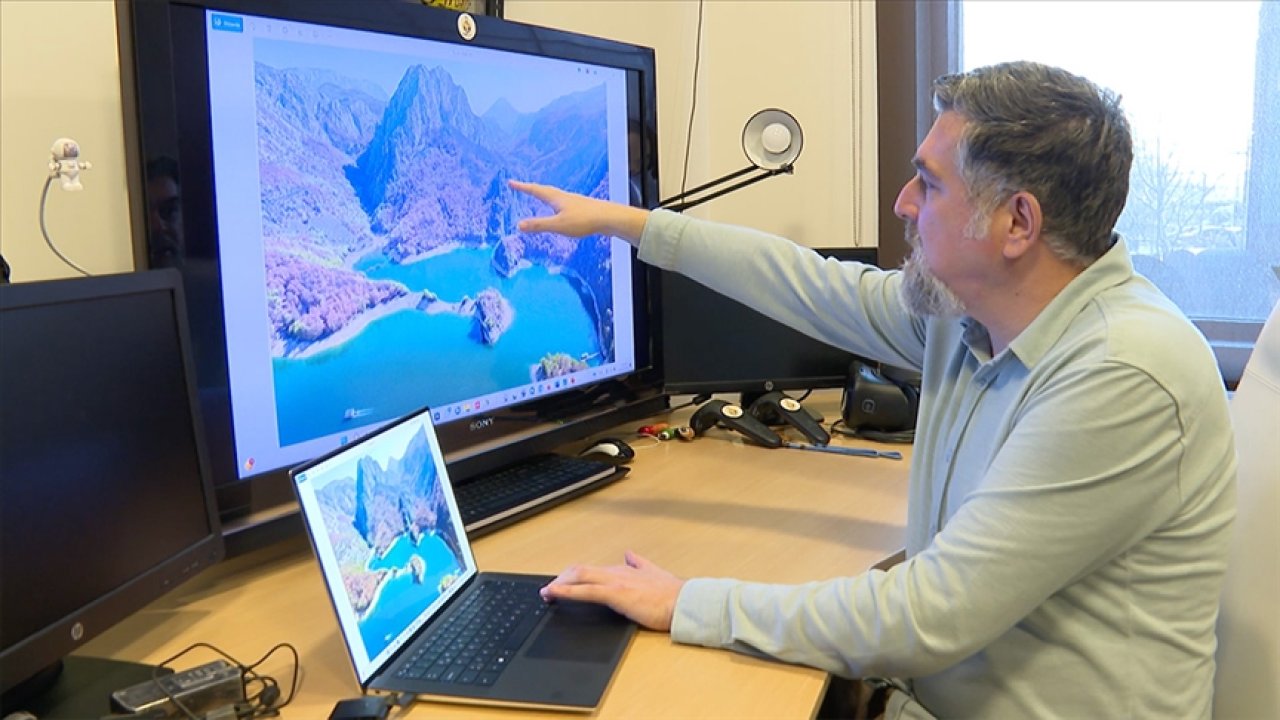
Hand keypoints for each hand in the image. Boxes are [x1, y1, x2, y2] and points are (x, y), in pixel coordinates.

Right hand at [508, 179, 648, 245]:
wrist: (609, 218)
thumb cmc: (584, 220)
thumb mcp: (558, 225)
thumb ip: (539, 225)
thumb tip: (519, 225)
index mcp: (556, 198)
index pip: (535, 190)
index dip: (522, 187)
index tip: (511, 182)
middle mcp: (564, 197)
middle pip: (544, 190)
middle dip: (531, 189)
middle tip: (522, 187)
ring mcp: (573, 202)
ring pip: (555, 196)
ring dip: (544, 194)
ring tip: (540, 195)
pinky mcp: (581, 209)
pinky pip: (563, 204)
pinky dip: (555, 204)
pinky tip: (561, 210)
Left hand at [540, 550, 684, 630]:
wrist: (684, 603)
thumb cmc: (673, 595)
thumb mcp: (654, 573)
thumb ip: (640, 563)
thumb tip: (630, 554)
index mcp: (625, 569)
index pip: (593, 570)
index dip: (575, 575)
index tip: (564, 582)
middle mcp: (617, 571)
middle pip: (581, 570)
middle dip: (562, 578)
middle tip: (550, 589)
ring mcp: (616, 581)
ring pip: (579, 576)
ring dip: (560, 583)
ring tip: (546, 592)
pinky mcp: (616, 593)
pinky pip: (585, 590)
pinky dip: (566, 591)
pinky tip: (554, 594)